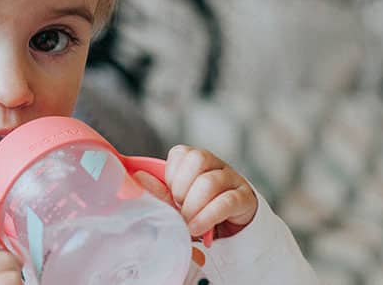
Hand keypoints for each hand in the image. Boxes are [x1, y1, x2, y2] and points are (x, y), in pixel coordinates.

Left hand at [134, 145, 257, 239]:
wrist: (227, 228)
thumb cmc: (196, 209)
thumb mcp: (176, 201)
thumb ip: (160, 191)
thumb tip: (138, 177)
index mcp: (194, 159)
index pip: (181, 154)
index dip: (172, 176)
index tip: (171, 194)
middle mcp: (215, 163)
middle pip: (197, 160)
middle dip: (182, 189)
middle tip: (179, 208)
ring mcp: (232, 178)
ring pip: (210, 182)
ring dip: (193, 206)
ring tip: (188, 222)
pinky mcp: (244, 197)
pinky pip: (227, 201)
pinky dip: (208, 217)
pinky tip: (199, 228)